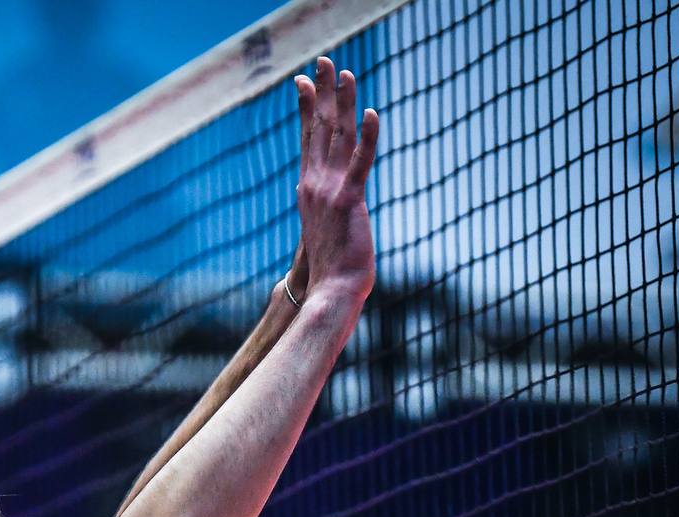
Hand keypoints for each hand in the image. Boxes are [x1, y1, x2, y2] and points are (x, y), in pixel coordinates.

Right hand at [293, 57, 379, 305]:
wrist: (329, 293)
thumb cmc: (329, 272)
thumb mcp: (325, 234)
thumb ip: (326, 215)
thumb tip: (325, 215)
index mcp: (308, 190)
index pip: (307, 140)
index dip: (308, 109)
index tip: (305, 83)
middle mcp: (313, 185)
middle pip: (318, 128)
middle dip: (321, 92)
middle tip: (322, 61)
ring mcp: (330, 192)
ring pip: (338, 137)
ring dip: (342, 102)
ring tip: (345, 73)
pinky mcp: (350, 202)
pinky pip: (361, 162)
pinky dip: (368, 137)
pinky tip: (373, 113)